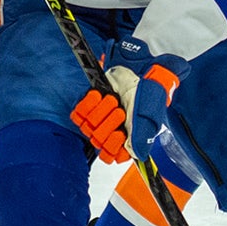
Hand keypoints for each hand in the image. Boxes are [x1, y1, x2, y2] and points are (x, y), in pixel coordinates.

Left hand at [70, 37, 186, 163]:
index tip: (120, 133)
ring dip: (101, 110)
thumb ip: (141, 137)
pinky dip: (88, 103)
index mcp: (127, 140)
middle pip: (98, 141)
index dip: (113, 145)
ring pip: (88, 128)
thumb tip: (136, 155)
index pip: (111, 156)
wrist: (137, 69)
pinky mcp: (88, 106)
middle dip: (109, 123)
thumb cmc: (146, 93)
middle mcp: (111, 132)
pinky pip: (78, 114)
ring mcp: (98, 119)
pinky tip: (99, 95)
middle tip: (120, 110)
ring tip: (113, 99)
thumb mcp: (148, 116)